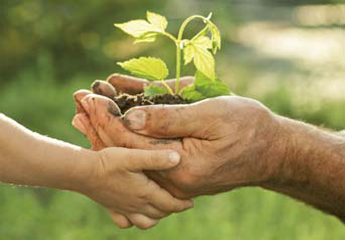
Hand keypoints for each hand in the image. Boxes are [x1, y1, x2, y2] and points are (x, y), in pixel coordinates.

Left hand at [73, 77, 285, 198]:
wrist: (272, 151)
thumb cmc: (248, 128)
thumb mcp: (210, 115)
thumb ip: (169, 119)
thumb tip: (131, 118)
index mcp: (180, 168)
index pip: (132, 144)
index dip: (108, 119)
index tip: (88, 99)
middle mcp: (173, 178)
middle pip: (128, 152)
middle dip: (102, 125)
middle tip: (80, 104)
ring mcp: (176, 178)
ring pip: (135, 154)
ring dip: (112, 131)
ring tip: (88, 114)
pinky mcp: (180, 171)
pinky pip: (149, 154)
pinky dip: (132, 137)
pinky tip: (117, 124)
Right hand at [78, 147, 192, 229]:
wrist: (84, 172)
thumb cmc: (109, 162)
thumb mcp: (134, 156)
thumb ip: (156, 158)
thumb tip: (178, 158)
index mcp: (145, 193)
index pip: (170, 204)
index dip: (182, 204)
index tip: (191, 202)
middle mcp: (136, 204)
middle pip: (160, 213)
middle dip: (172, 209)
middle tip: (179, 202)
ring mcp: (123, 209)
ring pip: (146, 222)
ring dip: (156, 217)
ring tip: (160, 208)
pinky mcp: (112, 208)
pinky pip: (126, 223)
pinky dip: (134, 221)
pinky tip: (135, 212)